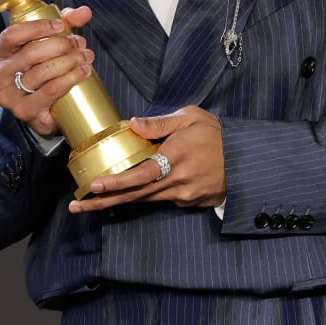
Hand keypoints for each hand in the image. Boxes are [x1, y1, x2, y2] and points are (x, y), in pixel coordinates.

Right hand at [0, 6, 93, 136]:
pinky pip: (50, 90)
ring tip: (85, 56)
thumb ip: (64, 24)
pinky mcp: (23, 111)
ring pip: (42, 72)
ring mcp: (8, 95)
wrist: (38, 109)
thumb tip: (84, 11)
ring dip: (69, 61)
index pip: (12, 34)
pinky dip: (70, 79)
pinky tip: (83, 72)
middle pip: (31, 53)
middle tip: (79, 44)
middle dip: (61, 45)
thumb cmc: (39, 69)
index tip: (61, 25)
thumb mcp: (48, 42)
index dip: (38, 27)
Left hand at [69, 106, 224, 212]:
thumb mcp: (191, 118)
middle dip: (104, 201)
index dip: (117, 182)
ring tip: (91, 204)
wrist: (248, 160)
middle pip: (135, 195)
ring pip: (144, 200)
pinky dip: (144, 196)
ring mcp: (184, 195)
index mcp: (176, 155)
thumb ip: (160, 123)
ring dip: (117, 203)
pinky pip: (161, 199)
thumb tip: (132, 123)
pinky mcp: (189, 203)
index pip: (141, 173)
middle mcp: (178, 180)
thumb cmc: (218, 134)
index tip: (95, 185)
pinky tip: (131, 191)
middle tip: (77, 206)